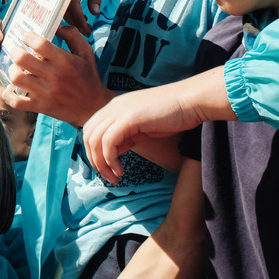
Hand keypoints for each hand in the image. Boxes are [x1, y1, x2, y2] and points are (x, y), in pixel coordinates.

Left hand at [3, 25, 111, 126]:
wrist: (94, 107)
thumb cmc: (88, 76)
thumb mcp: (86, 52)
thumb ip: (72, 35)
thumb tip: (56, 25)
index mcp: (64, 60)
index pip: (39, 44)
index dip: (28, 37)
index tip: (27, 37)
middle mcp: (53, 76)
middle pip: (22, 58)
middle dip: (16, 51)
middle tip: (18, 51)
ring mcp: (45, 93)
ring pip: (16, 78)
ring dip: (13, 70)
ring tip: (17, 68)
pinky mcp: (40, 106)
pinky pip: (15, 101)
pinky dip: (8, 94)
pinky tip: (12, 89)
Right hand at [65, 0, 113, 36]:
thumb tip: (94, 13)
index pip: (72, 3)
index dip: (78, 18)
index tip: (85, 29)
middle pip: (65, 7)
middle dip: (75, 22)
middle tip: (87, 32)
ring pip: (63, 5)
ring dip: (73, 18)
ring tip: (86, 26)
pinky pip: (65, 1)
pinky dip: (72, 11)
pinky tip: (82, 17)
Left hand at [82, 82, 211, 183]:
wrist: (191, 101)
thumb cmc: (172, 114)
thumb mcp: (142, 127)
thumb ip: (126, 136)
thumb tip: (115, 151)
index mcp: (114, 107)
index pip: (91, 130)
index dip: (93, 151)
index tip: (106, 167)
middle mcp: (112, 107)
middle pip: (88, 136)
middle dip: (94, 160)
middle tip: (108, 177)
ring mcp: (118, 111)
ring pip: (95, 141)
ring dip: (101, 164)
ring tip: (115, 177)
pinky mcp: (128, 119)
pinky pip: (108, 143)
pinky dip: (110, 160)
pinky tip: (121, 170)